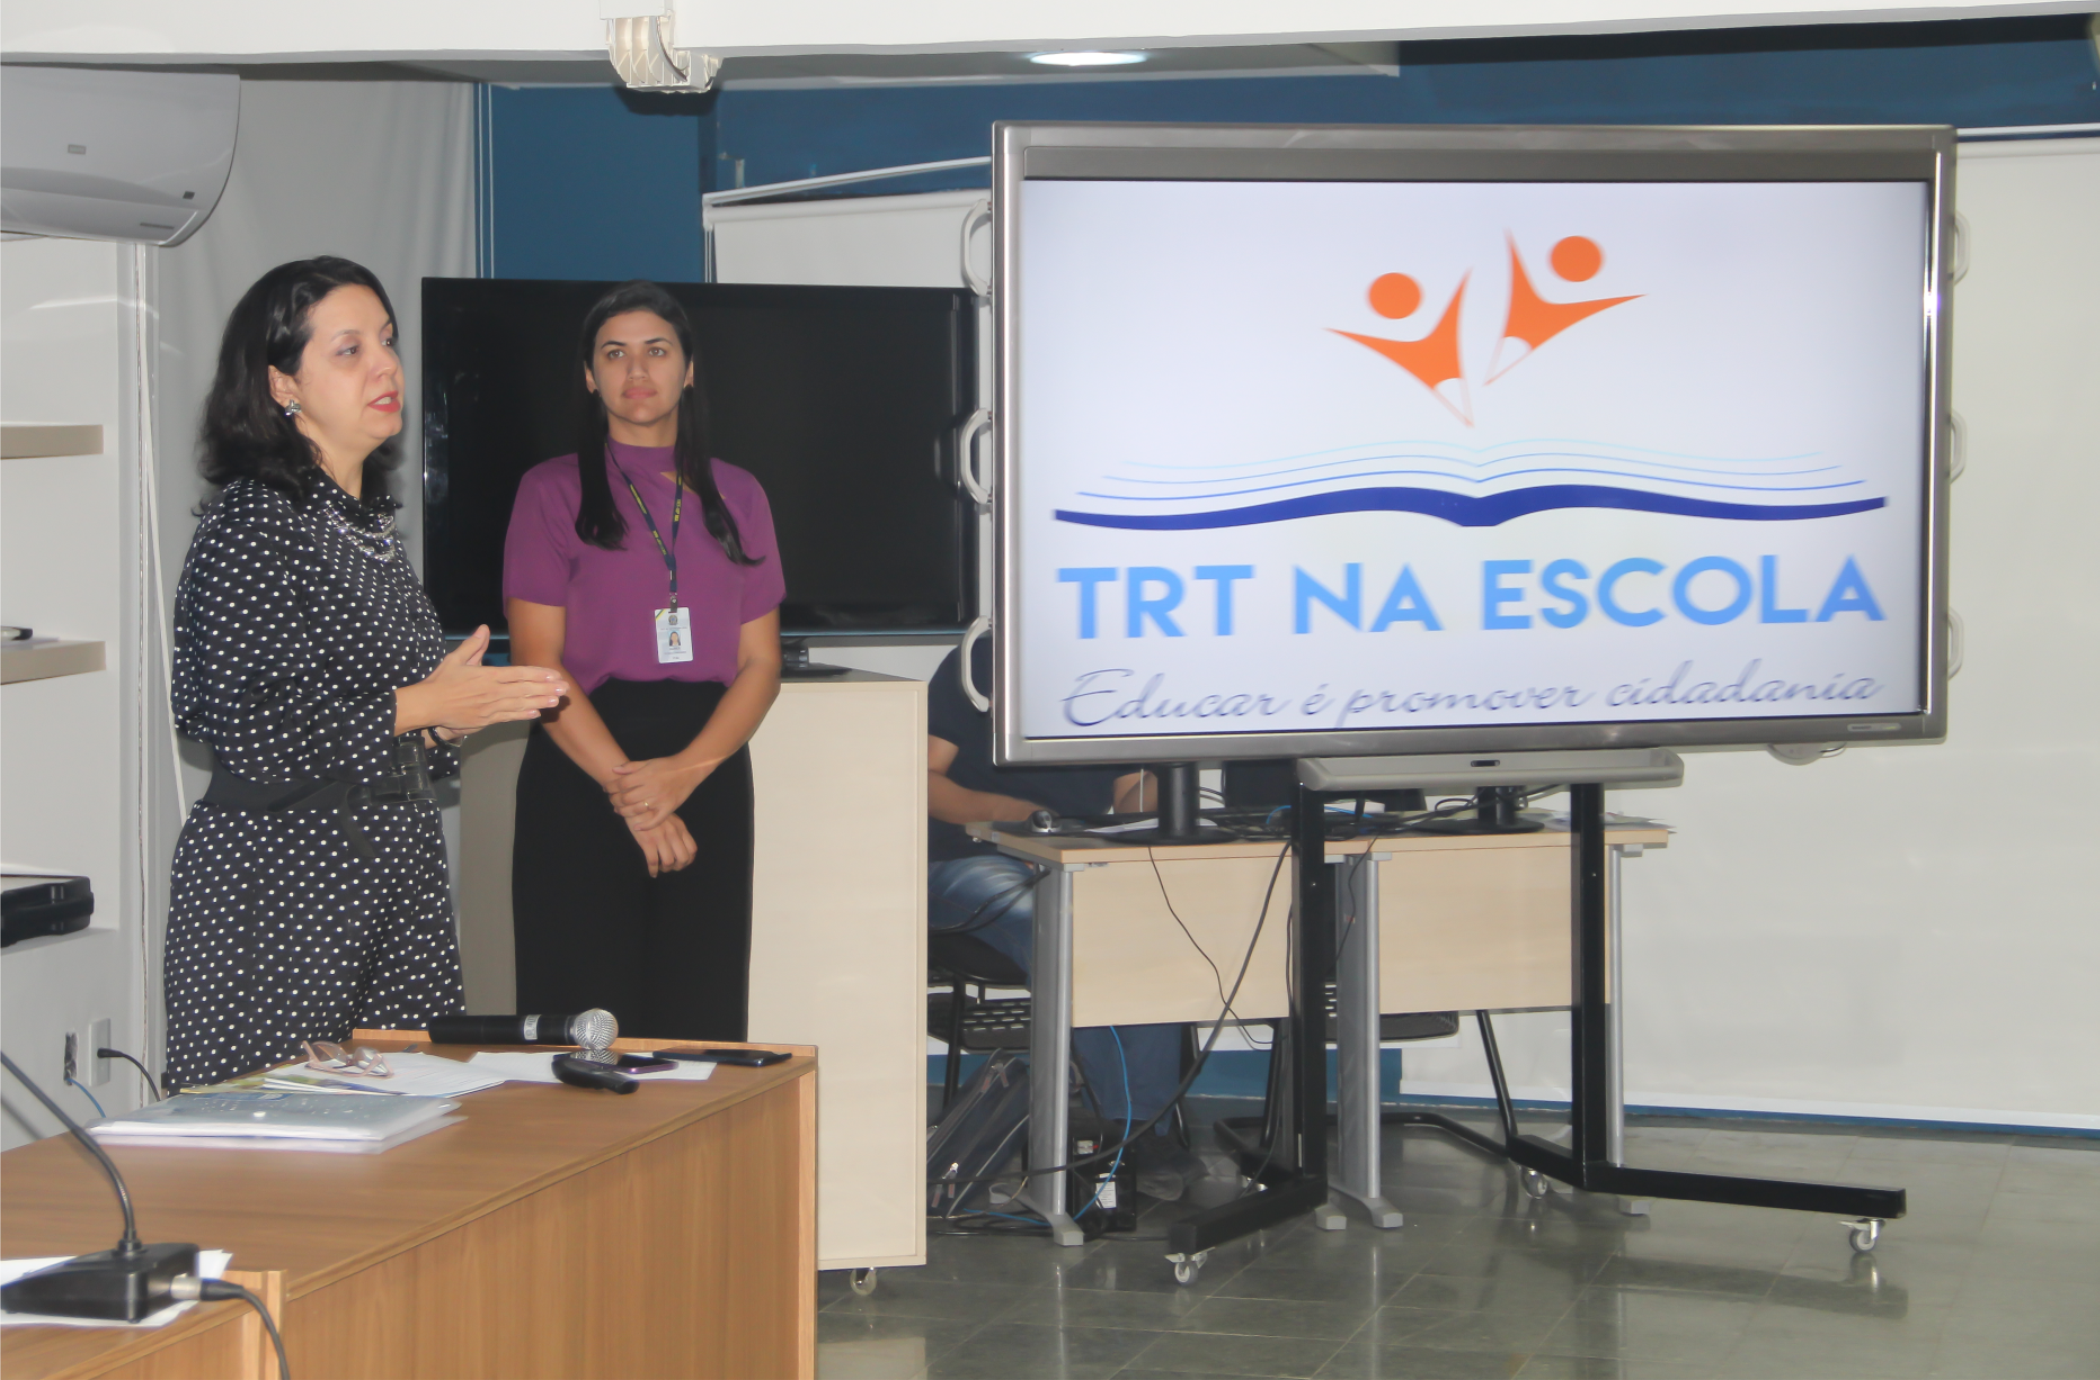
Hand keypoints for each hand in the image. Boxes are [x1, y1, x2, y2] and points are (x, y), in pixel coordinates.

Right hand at [395, 626, 567, 735]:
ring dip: (539, 702)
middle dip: (546, 689)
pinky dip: (523, 715)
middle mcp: (492, 692)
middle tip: (564, 688)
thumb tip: (484, 628)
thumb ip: (473, 645)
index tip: (554, 674)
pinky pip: (508, 717)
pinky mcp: (486, 720)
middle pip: (524, 689)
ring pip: (519, 704)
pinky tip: (536, 714)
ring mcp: (490, 707)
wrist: (427, 706)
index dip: (538, 674)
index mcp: (487, 675)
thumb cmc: (441, 681)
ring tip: (556, 701)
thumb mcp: (455, 659)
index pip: (518, 673)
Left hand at [608, 755, 713, 829]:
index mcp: (645, 775)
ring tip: (619, 810)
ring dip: (624, 812)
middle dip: (615, 800)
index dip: (611, 787)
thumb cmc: (667, 765)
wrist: (689, 769)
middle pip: (626, 798)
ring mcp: (660, 799)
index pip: (622, 784)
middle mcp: (651, 788)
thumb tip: (614, 770)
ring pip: (636, 810)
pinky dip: (645, 826)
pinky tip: (637, 827)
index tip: (607, 789)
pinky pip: (655, 820)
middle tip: (612, 801)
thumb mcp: (648, 762)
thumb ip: (630, 766)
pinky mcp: (669, 808)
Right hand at [629, 813, 696, 876]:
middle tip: (671, 868)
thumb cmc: (653, 812)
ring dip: (665, 869)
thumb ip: (676, 830)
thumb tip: (679, 846)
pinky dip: (653, 870)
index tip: (682, 863)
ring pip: (669, 862)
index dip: (689, 860)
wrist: (637, 805)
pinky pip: (653, 862)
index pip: (692, 849)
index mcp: (680, 828)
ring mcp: (661, 838)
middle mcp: (673, 834)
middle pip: (683, 858)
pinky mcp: (647, 842)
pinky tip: (652, 873)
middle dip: (678, 867)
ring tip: (661, 868)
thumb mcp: (670, 819)